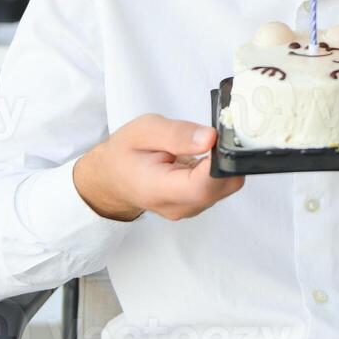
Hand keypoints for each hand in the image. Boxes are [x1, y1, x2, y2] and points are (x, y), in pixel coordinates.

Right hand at [73, 114, 242, 221]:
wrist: (112, 177)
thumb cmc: (124, 153)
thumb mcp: (144, 130)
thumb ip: (177, 134)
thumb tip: (210, 137)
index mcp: (160, 190)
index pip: (204, 185)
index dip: (220, 160)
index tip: (220, 136)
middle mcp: (179, 206)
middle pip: (223, 185)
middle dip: (227, 156)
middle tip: (213, 132)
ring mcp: (191, 208)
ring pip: (226, 185)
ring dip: (223, 161)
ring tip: (202, 142)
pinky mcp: (198, 203)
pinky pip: (220, 185)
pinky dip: (218, 167)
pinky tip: (203, 154)